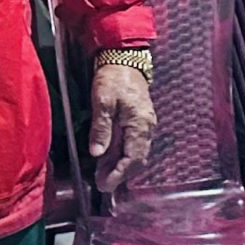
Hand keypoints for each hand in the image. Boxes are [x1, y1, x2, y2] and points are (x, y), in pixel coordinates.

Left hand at [89, 64, 156, 193]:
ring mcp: (144, 125)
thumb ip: (101, 128)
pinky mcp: (139, 121)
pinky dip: (122, 155)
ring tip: (102, 175)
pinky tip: (109, 158)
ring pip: (135, 154)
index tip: (105, 185)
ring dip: (120, 166)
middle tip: (101, 184)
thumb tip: (97, 153)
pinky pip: (133, 145)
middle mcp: (146, 127)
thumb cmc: (113, 77)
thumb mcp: (102, 101)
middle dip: (119, 174)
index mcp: (140, 123)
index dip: (119, 174)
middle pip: (136, 160)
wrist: (124, 59)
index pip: (133, 158)